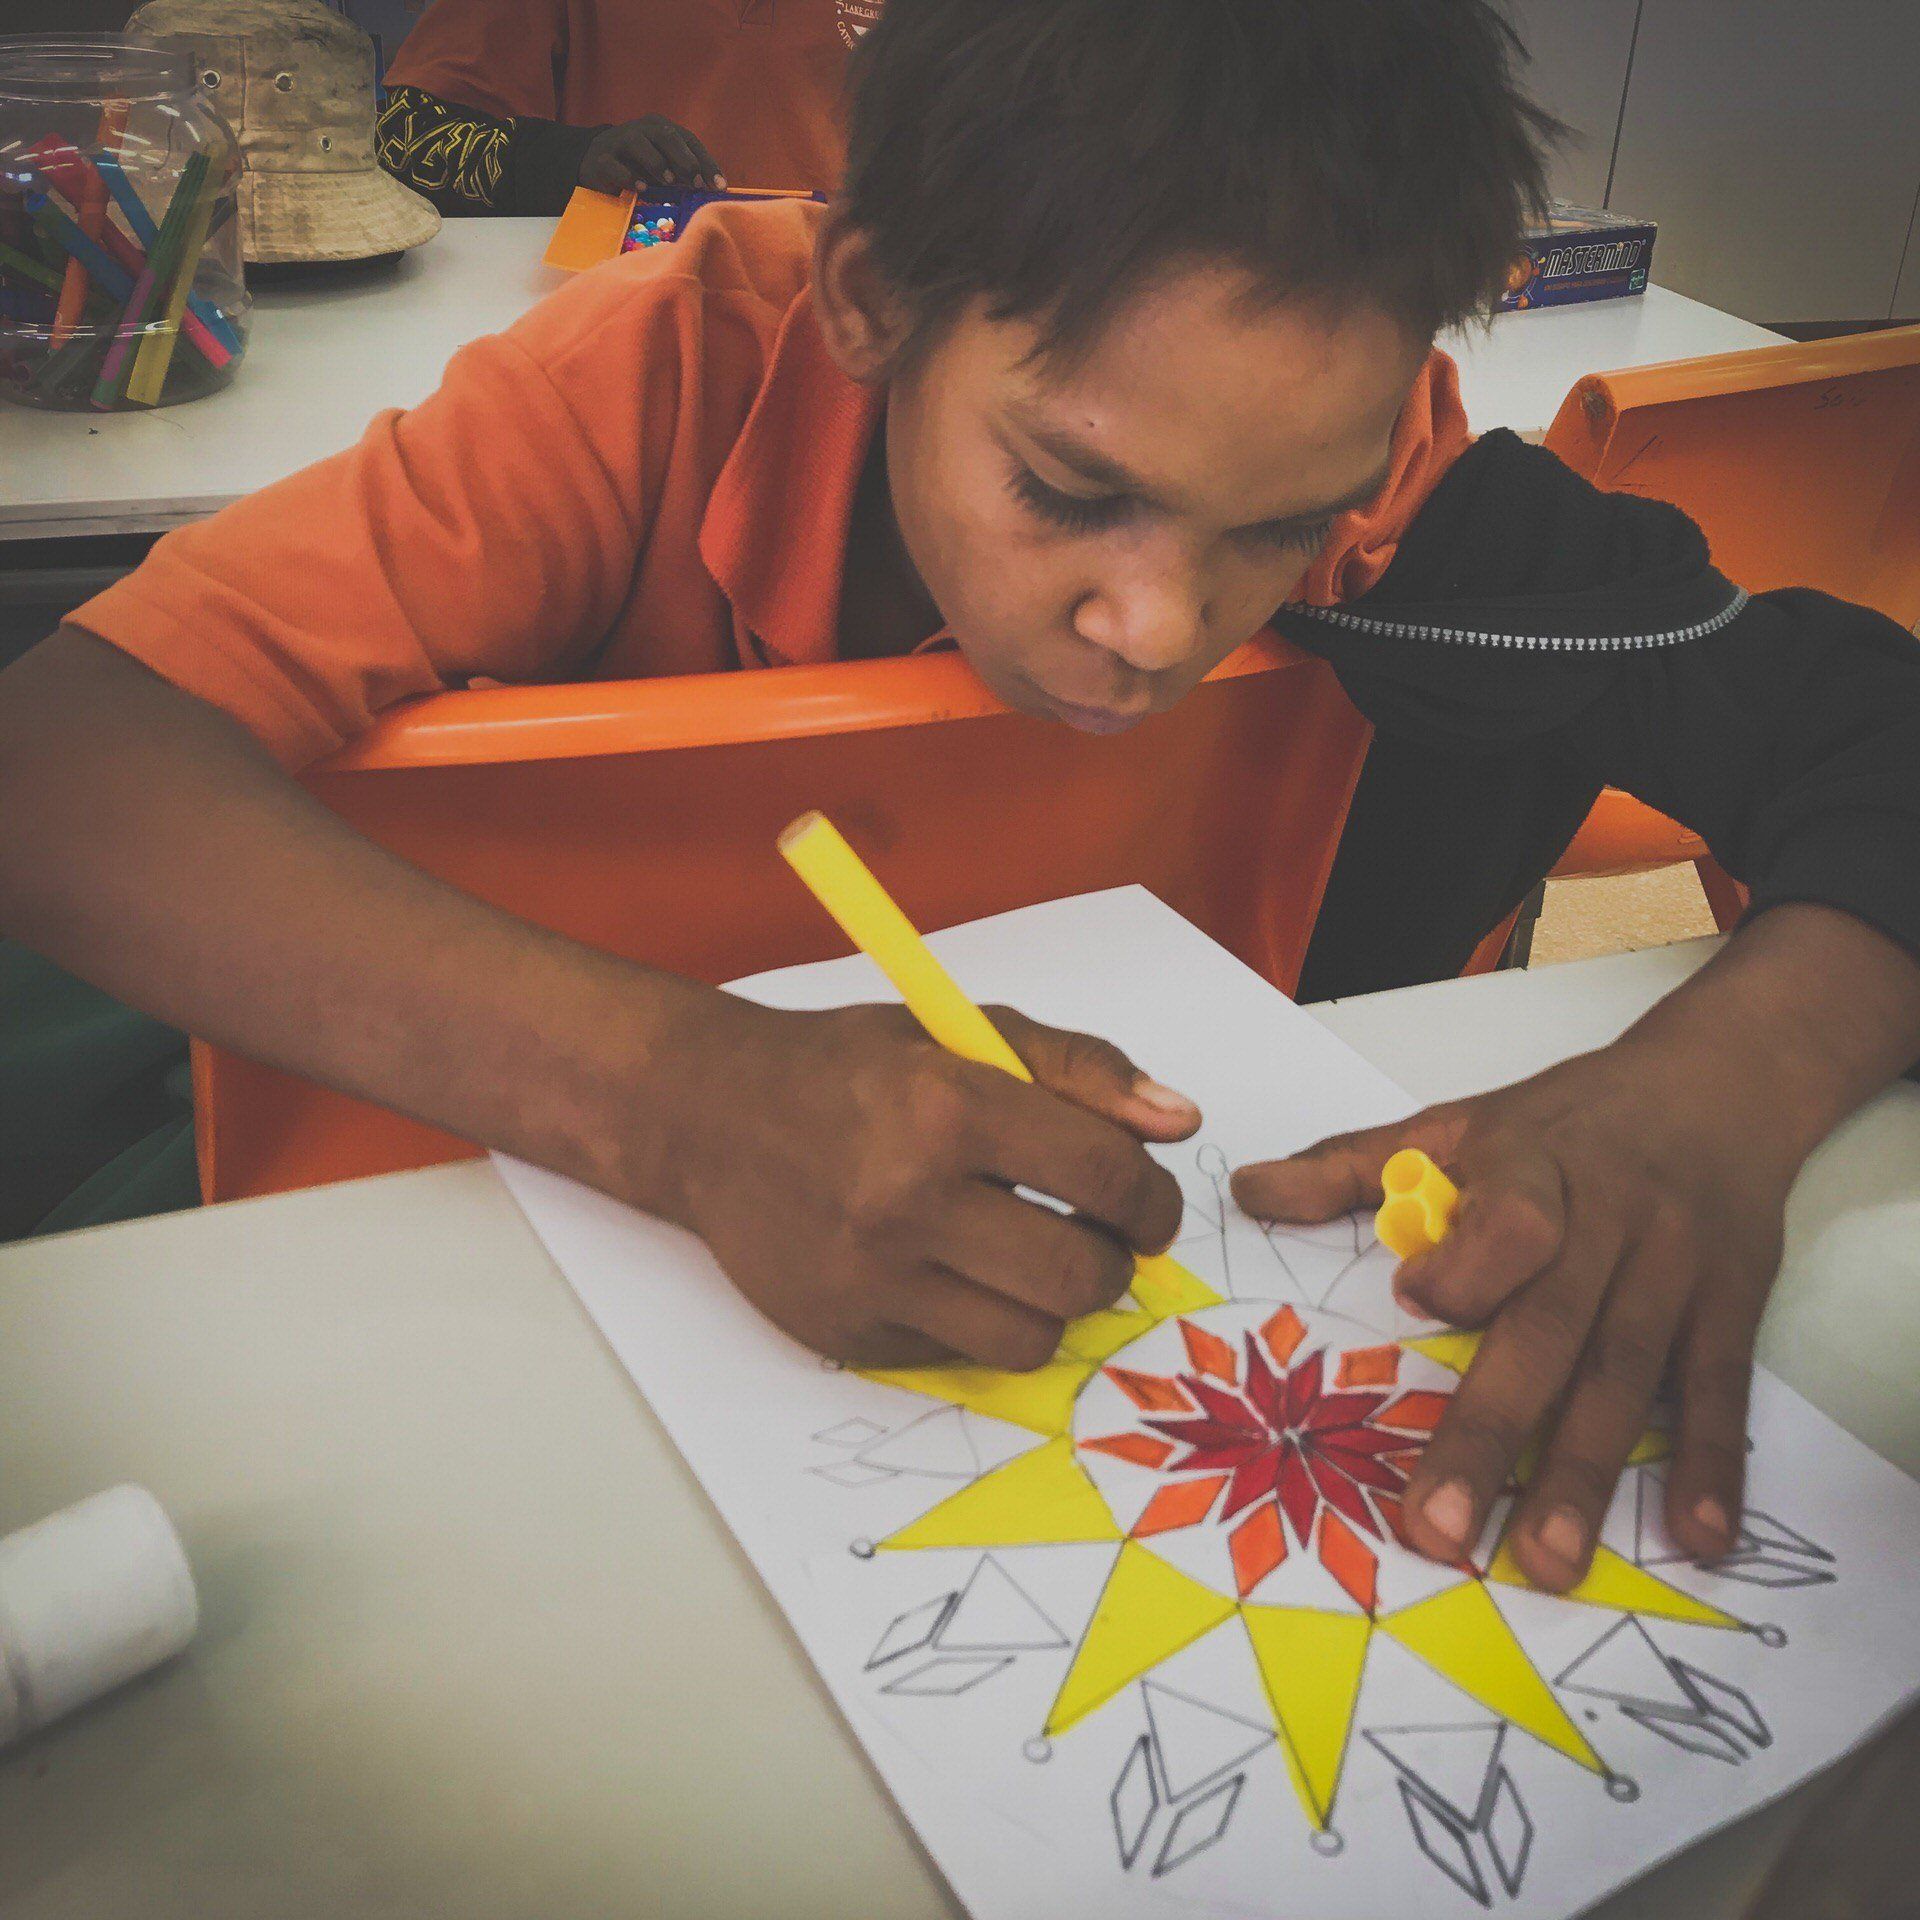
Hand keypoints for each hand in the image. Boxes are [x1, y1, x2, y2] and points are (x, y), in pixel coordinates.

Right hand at [579, 117, 722, 192]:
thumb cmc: (639, 167)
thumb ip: (684, 172)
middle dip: (684, 160)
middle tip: (696, 182)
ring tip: (669, 182)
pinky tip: (641, 188)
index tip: (720, 186)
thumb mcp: (664, 166)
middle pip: (666, 136)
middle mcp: (641, 129)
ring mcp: (619, 142)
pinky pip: (615, 166)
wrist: (596, 164)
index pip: (689, 141)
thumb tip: (714, 190)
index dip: (706, 163)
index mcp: (661, 128)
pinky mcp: (601, 160)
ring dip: (657, 163)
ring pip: (639, 144)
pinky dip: (629, 177)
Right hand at [642, 997, 1200, 1369]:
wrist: (712, 1116)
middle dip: (1112, 1261)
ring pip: (1032, 1337)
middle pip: (1080, 1275)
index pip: (1107, 1178)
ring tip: (1027, 1258)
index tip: (1146, 1203)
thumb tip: (1182, 1121)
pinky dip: (980, 1322)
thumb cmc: (851, 1069)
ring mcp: (873, 1277)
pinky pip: (963, 1357)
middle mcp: (907, 1197)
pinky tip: (954, 1273)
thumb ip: (1083, 1069)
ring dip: (1052, 1303)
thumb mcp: (966, 1031)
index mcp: (949, 1106)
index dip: (1153, 1200)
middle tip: (1093, 1237)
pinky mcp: (848, 1334)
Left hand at [1231, 1037, 1799, 1590]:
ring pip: (1626, 1375)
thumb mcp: (1453, 1124)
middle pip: (1550, 1328)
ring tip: (1546, 1563)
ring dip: (1586, 1474)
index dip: (1469, 1266)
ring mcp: (1674, 1267)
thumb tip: (1245, 1192)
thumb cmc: (1561, 1122)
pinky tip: (1699, 1535)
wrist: (1714, 1083)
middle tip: (1438, 1530)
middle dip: (1494, 1431)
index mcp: (1529, 1167)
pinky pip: (1720, 1387)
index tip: (1417, 1303)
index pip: (1509, 1221)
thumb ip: (1347, 1166)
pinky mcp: (1733, 1305)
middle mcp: (1607, 1219)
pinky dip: (1715, 1463)